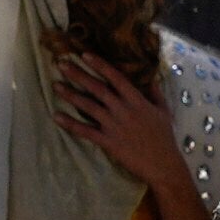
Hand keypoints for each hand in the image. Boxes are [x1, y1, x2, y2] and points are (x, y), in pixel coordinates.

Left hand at [49, 53, 187, 199]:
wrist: (162, 164)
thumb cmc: (164, 137)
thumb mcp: (164, 111)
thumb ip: (155, 93)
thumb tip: (151, 77)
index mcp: (136, 100)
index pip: (115, 77)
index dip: (99, 65)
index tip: (84, 54)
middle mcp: (122, 109)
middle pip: (97, 88)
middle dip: (78, 75)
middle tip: (61, 64)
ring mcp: (113, 125)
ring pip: (88, 106)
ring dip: (71, 95)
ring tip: (56, 85)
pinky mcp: (108, 141)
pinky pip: (85, 131)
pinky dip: (70, 124)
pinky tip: (57, 116)